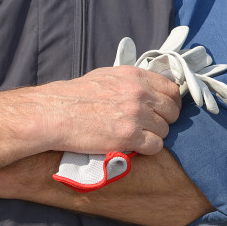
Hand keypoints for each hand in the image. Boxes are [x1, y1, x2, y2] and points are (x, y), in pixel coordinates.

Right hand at [26, 65, 179, 157]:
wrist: (54, 114)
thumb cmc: (74, 97)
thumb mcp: (106, 77)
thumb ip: (131, 81)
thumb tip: (150, 89)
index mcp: (134, 76)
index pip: (171, 89)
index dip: (170, 102)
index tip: (163, 110)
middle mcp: (138, 93)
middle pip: (172, 111)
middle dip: (164, 120)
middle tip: (149, 126)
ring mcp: (135, 115)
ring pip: (165, 130)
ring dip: (153, 135)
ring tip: (135, 136)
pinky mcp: (129, 137)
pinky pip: (155, 146)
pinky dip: (147, 149)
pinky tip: (132, 146)